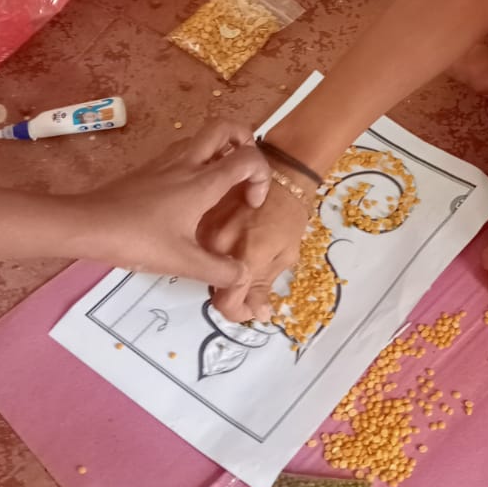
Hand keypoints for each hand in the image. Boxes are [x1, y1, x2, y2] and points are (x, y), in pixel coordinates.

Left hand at [83, 120, 269, 287]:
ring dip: (220, 148)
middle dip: (244, 139)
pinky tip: (189, 190)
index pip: (248, 159)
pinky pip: (182, 149)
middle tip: (245, 168)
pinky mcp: (149, 167)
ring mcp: (165, 161)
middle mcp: (187, 163)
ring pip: (201, 136)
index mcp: (202, 183)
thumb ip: (219, 271)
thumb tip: (243, 275)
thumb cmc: (137, 239)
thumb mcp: (182, 263)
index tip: (251, 203)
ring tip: (221, 179)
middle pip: (224, 127)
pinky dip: (197, 158)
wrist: (86, 224)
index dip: (261, 175)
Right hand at [204, 171, 311, 322]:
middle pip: (214, 287)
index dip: (240, 312)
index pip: (226, 305)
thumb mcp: (285, 254)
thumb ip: (265, 286)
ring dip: (221, 272)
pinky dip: (213, 253)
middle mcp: (215, 249)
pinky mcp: (198, 218)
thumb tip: (259, 314)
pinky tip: (229, 247)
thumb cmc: (289, 214)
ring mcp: (203, 232)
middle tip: (249, 287)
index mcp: (243, 260)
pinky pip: (199, 247)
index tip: (253, 308)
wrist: (278, 173)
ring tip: (241, 265)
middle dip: (231, 292)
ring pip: (205, 267)